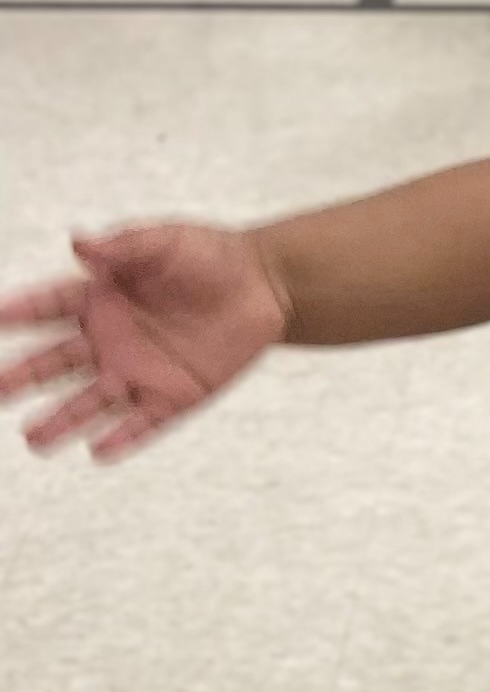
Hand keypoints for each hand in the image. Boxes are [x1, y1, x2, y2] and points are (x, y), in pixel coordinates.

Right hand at [0, 227, 287, 460]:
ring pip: (92, 401)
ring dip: (62, 420)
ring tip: (34, 438)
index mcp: (101, 298)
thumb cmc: (210, 256)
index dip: (21, 312)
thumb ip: (124, 245)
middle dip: (25, 375)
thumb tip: (78, 242)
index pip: (50, 307)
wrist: (264, 284)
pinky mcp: (174, 395)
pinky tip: (99, 451)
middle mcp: (110, 339)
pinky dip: (122, 437)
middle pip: (57, 361)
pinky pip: (144, 422)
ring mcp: (139, 371)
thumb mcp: (167, 240)